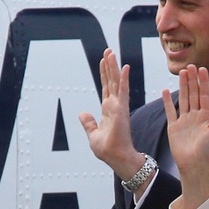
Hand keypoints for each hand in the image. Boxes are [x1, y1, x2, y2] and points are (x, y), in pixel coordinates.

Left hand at [78, 49, 147, 184]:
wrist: (115, 158)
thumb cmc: (107, 150)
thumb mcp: (92, 135)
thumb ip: (88, 123)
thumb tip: (83, 113)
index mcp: (108, 111)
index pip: (106, 88)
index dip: (104, 74)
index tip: (103, 61)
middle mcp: (114, 106)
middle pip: (111, 81)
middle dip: (109, 66)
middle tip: (108, 51)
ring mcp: (119, 106)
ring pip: (116, 82)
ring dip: (114, 67)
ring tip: (111, 53)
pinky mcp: (122, 109)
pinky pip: (123, 91)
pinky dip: (124, 78)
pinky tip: (125, 67)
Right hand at [165, 65, 208, 208]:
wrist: (194, 165)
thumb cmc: (208, 150)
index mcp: (207, 116)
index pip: (205, 95)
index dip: (204, 82)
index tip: (202, 69)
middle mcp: (196, 116)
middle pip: (194, 94)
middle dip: (192, 80)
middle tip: (190, 66)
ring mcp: (184, 121)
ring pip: (183, 99)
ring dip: (183, 86)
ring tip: (181, 73)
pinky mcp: (174, 127)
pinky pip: (170, 111)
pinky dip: (168, 101)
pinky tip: (166, 91)